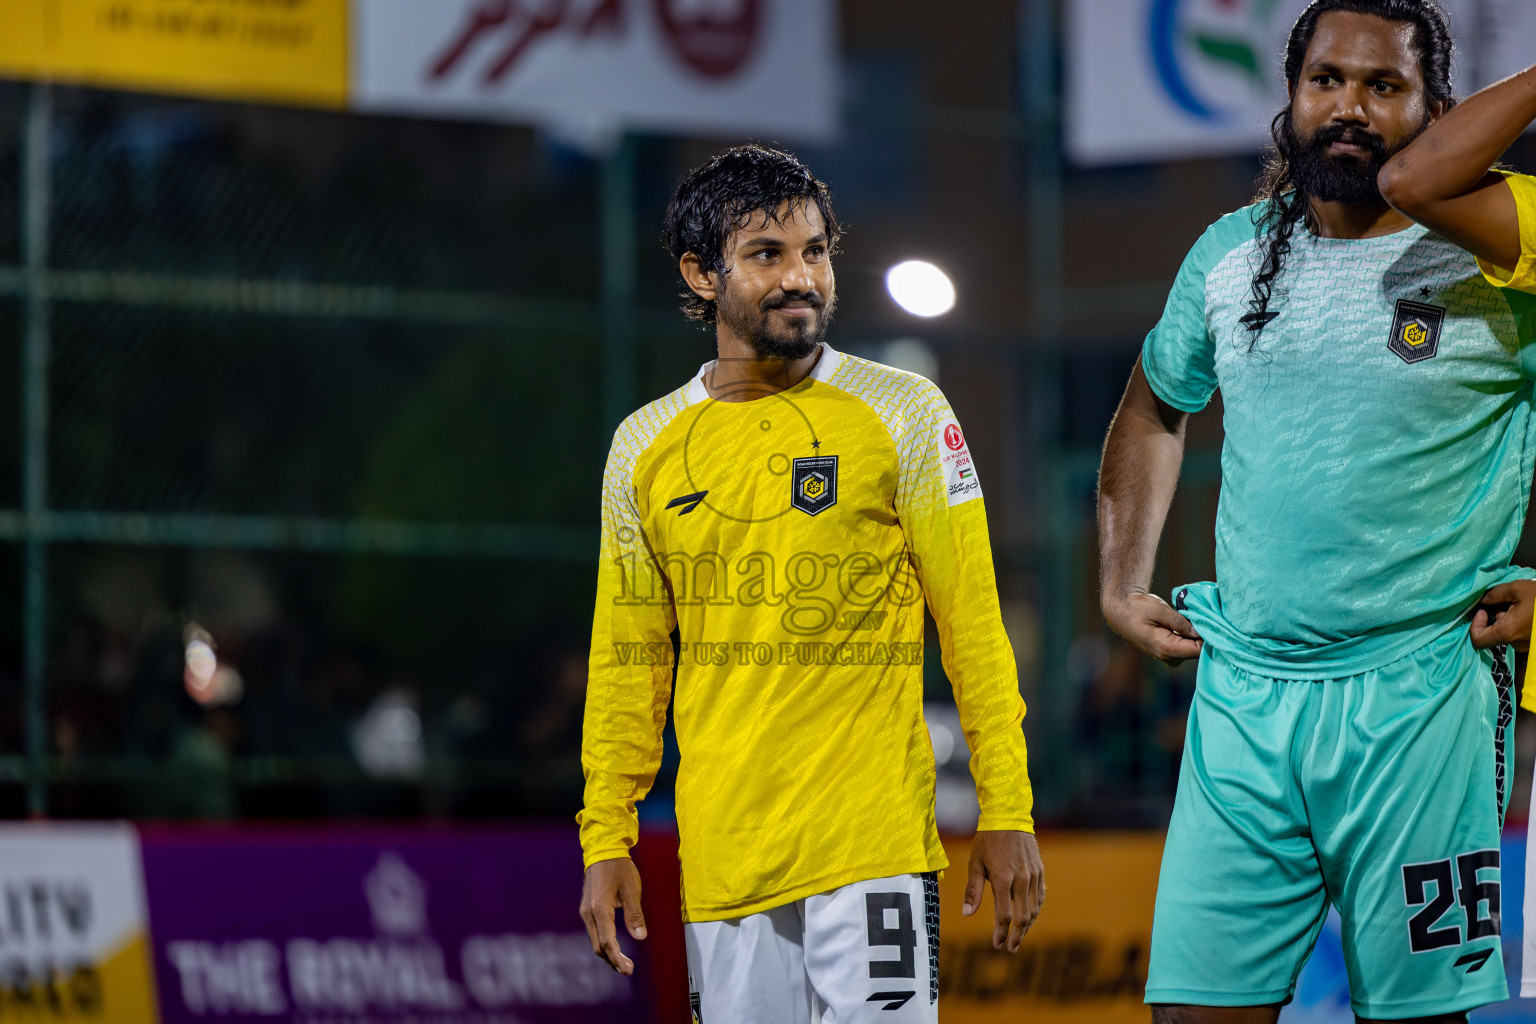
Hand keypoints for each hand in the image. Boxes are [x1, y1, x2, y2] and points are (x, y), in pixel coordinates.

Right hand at [578, 856, 646, 974]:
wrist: (603, 850)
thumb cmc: (619, 867)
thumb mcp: (632, 889)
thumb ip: (635, 914)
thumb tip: (640, 937)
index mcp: (599, 909)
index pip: (607, 943)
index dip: (617, 959)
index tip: (627, 970)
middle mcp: (588, 913)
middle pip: (598, 946)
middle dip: (612, 960)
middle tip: (628, 970)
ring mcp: (586, 911)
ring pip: (595, 940)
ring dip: (608, 953)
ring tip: (624, 962)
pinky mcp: (587, 908)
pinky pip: (594, 932)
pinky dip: (604, 943)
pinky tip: (615, 946)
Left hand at [961, 830, 1043, 952]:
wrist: (1009, 817)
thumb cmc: (987, 840)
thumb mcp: (975, 863)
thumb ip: (973, 890)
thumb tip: (967, 914)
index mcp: (1003, 879)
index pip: (1005, 915)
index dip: (1001, 932)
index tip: (997, 944)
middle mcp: (1021, 879)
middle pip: (1023, 917)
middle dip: (1016, 936)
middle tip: (1010, 948)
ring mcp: (1033, 875)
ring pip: (1034, 909)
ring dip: (1027, 927)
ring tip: (1018, 938)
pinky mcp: (1040, 871)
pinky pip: (1040, 897)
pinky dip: (1035, 911)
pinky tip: (1029, 918)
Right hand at [1103, 589, 1202, 665]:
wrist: (1121, 610)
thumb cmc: (1137, 608)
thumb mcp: (1159, 610)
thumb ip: (1181, 623)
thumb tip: (1201, 632)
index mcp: (1165, 649)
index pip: (1198, 650)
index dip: (1209, 637)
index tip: (1213, 622)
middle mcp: (1168, 657)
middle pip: (1197, 651)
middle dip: (1203, 635)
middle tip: (1205, 616)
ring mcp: (1168, 656)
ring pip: (1192, 648)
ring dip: (1196, 634)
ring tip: (1194, 616)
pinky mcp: (1168, 652)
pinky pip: (1186, 646)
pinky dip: (1190, 635)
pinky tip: (1188, 622)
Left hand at [1470, 580, 1535, 651]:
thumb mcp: (1517, 588)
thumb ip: (1494, 594)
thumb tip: (1482, 601)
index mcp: (1508, 632)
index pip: (1478, 641)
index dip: (1475, 625)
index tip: (1482, 611)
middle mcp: (1516, 643)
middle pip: (1494, 633)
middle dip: (1496, 615)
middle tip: (1506, 601)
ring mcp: (1526, 645)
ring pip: (1507, 632)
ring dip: (1508, 617)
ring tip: (1521, 604)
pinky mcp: (1533, 644)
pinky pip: (1518, 633)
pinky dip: (1517, 621)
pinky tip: (1528, 610)